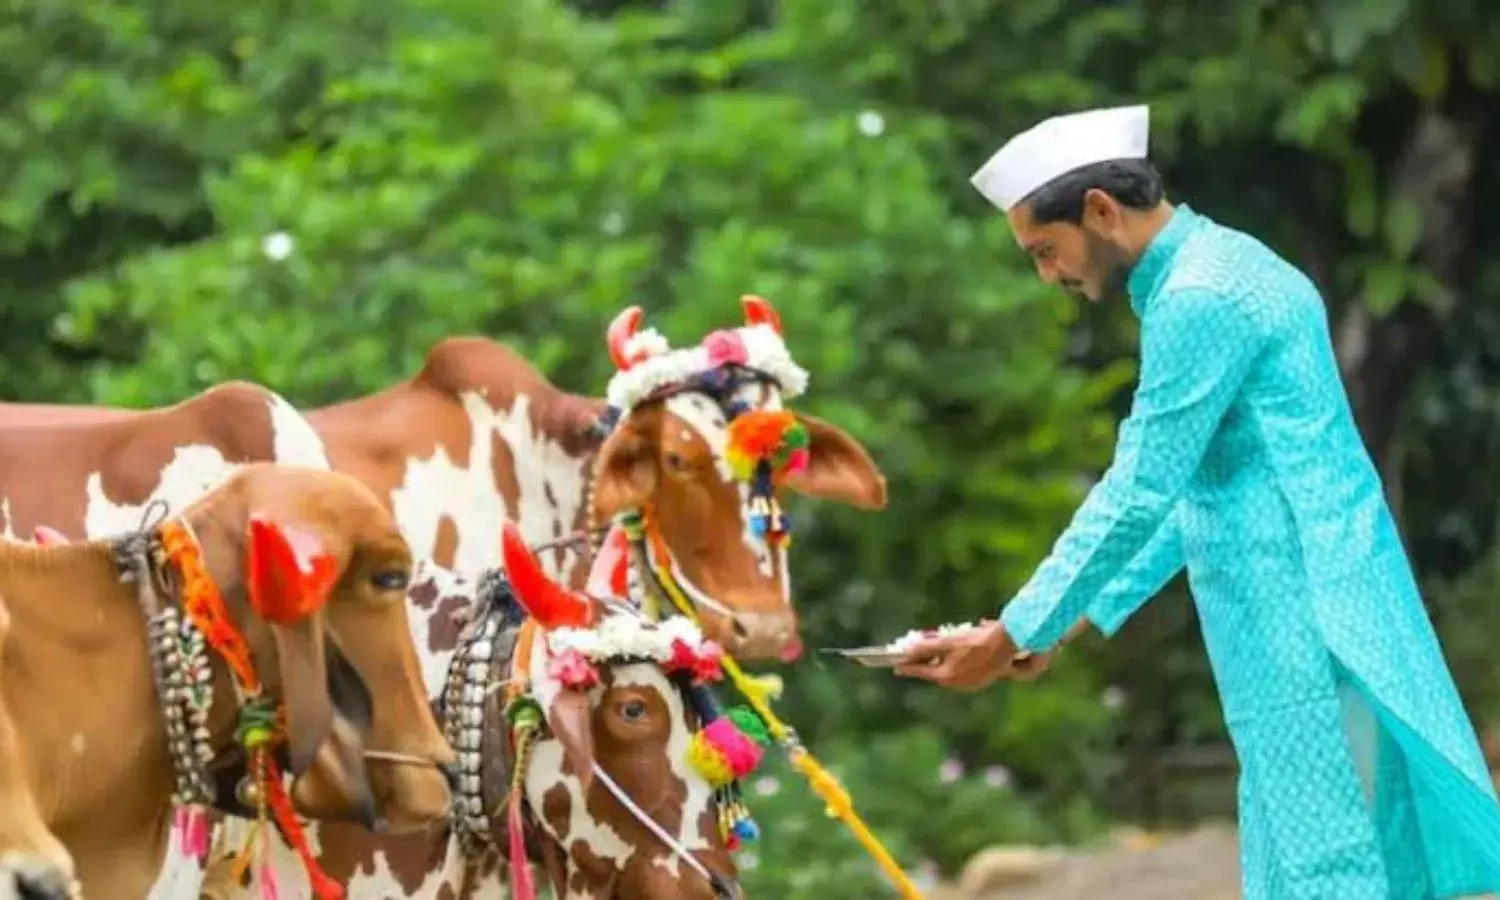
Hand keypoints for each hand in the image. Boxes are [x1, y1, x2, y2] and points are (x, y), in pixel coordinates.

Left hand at [893, 620, 1022, 691]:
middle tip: (914, 657)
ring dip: (940, 664)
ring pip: (947, 674)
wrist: (1004, 646)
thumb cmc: (975, 641)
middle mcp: (955, 684)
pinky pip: (960, 674)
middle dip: (924, 663)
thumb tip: (909, 651)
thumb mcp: (948, 642)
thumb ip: (927, 647)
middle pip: (934, 673)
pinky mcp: (978, 682)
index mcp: (946, 676)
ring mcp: (967, 685)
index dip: (908, 667)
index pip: (921, 671)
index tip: (895, 667)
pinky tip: (955, 656)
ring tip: (933, 655)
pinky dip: (954, 666)